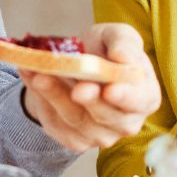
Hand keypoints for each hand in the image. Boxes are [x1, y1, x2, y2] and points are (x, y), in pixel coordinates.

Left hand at [20, 23, 160, 151]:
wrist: (76, 66)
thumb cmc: (105, 51)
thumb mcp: (116, 36)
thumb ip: (125, 43)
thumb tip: (123, 57)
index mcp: (144, 96)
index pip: (139, 100)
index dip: (126, 96)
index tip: (110, 89)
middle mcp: (126, 122)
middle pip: (106, 115)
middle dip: (89, 100)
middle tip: (76, 87)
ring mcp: (100, 135)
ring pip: (76, 119)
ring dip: (56, 96)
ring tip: (40, 75)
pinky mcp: (74, 140)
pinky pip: (55, 123)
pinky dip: (40, 99)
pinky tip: (31, 77)